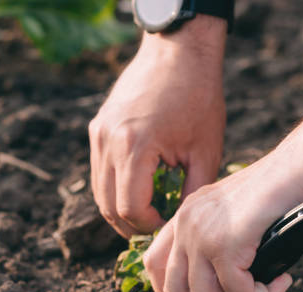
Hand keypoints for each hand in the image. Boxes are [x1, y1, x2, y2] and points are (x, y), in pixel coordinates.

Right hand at [89, 16, 226, 238]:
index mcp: (134, 148)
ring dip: (119, 208)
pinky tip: (138, 188)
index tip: (165, 227)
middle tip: (154, 228)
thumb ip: (190, 192)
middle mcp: (107, 141)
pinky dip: (114, 186)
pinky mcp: (97, 126)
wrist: (179, 53)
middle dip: (130, 225)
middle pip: (107, 205)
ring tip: (146, 212)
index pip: (129, 209)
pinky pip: (99, 169)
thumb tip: (179, 224)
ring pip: (98, 190)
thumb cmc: (199, 98)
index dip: (148, 227)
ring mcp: (98, 133)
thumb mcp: (205, 151)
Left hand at [144, 110, 302, 291]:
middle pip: (173, 291)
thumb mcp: (235, 214)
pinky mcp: (227, 244)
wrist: (300, 165)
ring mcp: (203, 234)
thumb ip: (218, 242)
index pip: (153, 264)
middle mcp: (186, 224)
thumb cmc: (277, 190)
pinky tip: (280, 285)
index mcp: (184, 216)